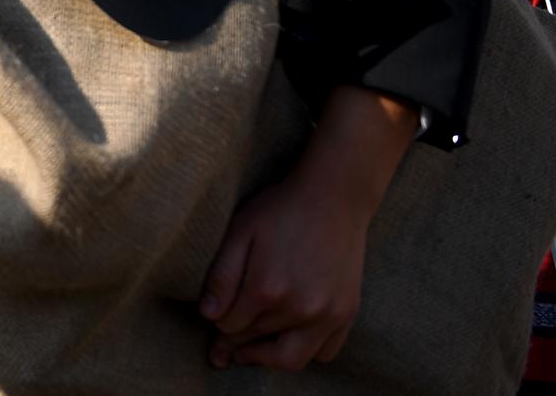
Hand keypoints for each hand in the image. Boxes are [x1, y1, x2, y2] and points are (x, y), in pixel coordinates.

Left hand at [200, 169, 367, 369]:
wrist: (334, 196)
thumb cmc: (280, 209)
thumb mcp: (240, 232)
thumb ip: (222, 276)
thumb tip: (208, 316)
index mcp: (266, 289)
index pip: (230, 326)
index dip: (217, 324)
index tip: (213, 321)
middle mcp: (299, 309)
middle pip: (257, 342)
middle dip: (236, 345)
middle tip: (222, 351)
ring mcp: (328, 315)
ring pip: (291, 359)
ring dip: (268, 358)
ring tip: (252, 351)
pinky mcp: (347, 313)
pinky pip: (326, 352)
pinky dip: (306, 351)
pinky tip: (290, 339)